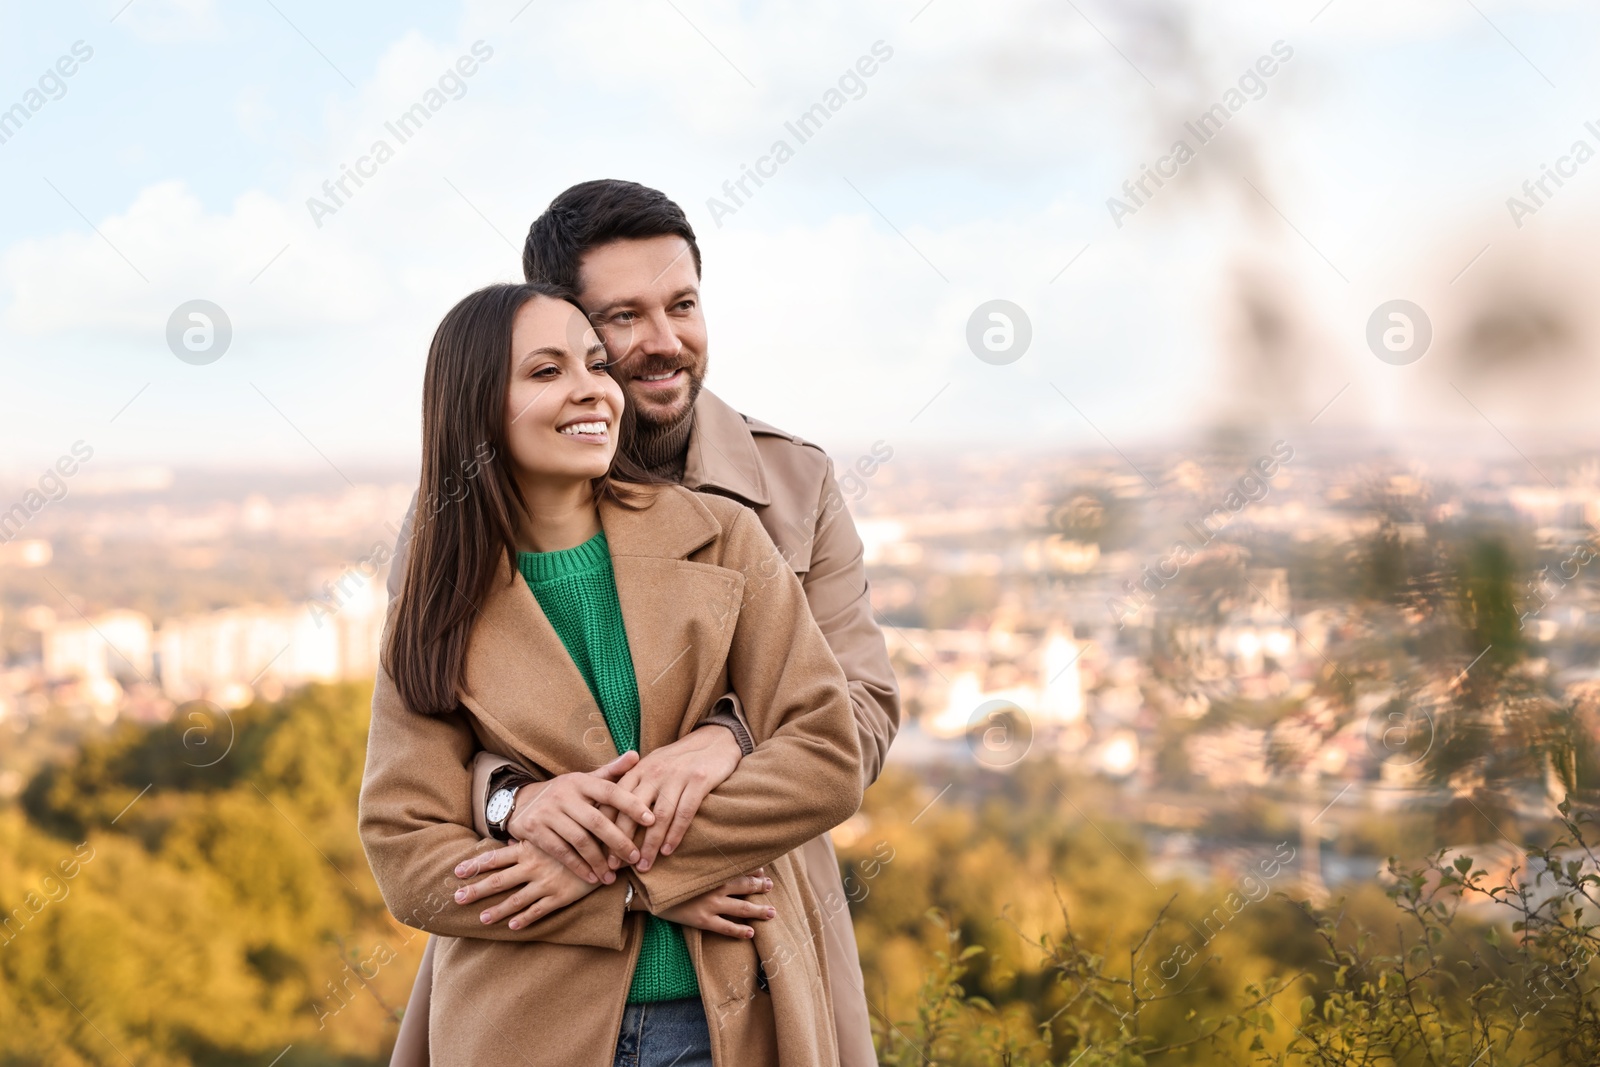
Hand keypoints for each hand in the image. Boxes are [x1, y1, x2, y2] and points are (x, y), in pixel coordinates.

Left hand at [453, 839, 600, 929]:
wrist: (606, 850)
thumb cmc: (577, 837)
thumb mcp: (553, 833)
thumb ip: (530, 839)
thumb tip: (509, 839)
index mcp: (530, 849)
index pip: (496, 858)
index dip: (476, 865)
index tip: (457, 871)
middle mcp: (534, 866)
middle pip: (499, 880)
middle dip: (476, 890)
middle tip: (456, 898)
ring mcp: (546, 883)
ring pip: (515, 900)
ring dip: (496, 910)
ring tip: (481, 919)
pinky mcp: (560, 896)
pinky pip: (538, 911)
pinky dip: (524, 919)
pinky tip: (511, 927)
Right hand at [507, 751, 657, 883]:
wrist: (521, 801)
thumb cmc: (565, 793)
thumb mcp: (584, 780)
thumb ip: (611, 772)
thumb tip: (636, 755)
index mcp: (580, 781)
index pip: (610, 791)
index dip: (631, 804)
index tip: (651, 820)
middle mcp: (564, 794)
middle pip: (597, 820)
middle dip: (618, 841)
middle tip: (635, 857)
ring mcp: (548, 812)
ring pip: (580, 840)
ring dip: (599, 861)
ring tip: (613, 876)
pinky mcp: (535, 830)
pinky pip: (561, 852)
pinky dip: (579, 866)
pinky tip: (593, 876)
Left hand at [605, 727, 742, 872]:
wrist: (715, 740)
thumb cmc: (679, 759)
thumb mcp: (652, 765)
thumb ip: (634, 785)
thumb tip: (611, 813)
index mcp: (639, 769)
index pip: (615, 800)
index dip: (607, 827)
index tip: (602, 851)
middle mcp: (654, 772)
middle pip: (632, 811)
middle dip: (623, 841)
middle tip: (617, 866)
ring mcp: (677, 776)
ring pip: (659, 817)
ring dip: (650, 845)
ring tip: (643, 865)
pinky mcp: (698, 780)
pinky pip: (684, 813)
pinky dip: (675, 834)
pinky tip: (668, 850)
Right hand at [654, 869, 773, 939]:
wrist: (648, 891)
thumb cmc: (667, 874)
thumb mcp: (684, 862)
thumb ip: (701, 860)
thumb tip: (712, 855)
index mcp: (712, 871)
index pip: (738, 868)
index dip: (753, 869)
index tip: (762, 869)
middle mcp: (715, 887)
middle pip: (745, 886)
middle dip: (760, 886)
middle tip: (771, 886)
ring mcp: (711, 904)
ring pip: (742, 908)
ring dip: (758, 910)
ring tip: (771, 913)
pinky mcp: (703, 920)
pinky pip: (726, 927)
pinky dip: (740, 930)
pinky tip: (750, 933)